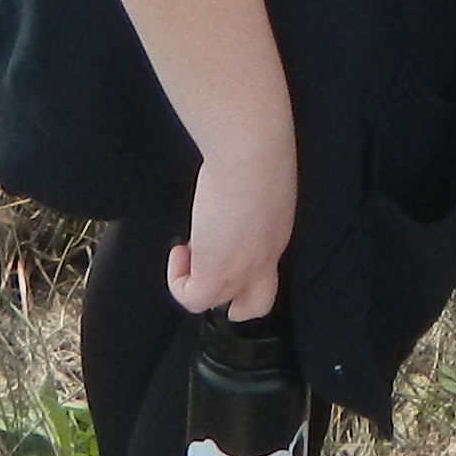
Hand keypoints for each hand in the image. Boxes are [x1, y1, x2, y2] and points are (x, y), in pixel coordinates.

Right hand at [166, 134, 297, 322]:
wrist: (250, 155)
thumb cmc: (257, 150)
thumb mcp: (262, 177)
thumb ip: (251, 193)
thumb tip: (232, 189)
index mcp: (277, 233)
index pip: (267, 267)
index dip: (246, 265)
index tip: (226, 241)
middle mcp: (264, 259)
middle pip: (257, 304)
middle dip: (233, 299)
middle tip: (208, 270)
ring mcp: (240, 271)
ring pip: (220, 304)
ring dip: (197, 282)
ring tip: (187, 252)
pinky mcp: (214, 273)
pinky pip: (192, 299)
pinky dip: (178, 281)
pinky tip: (178, 252)